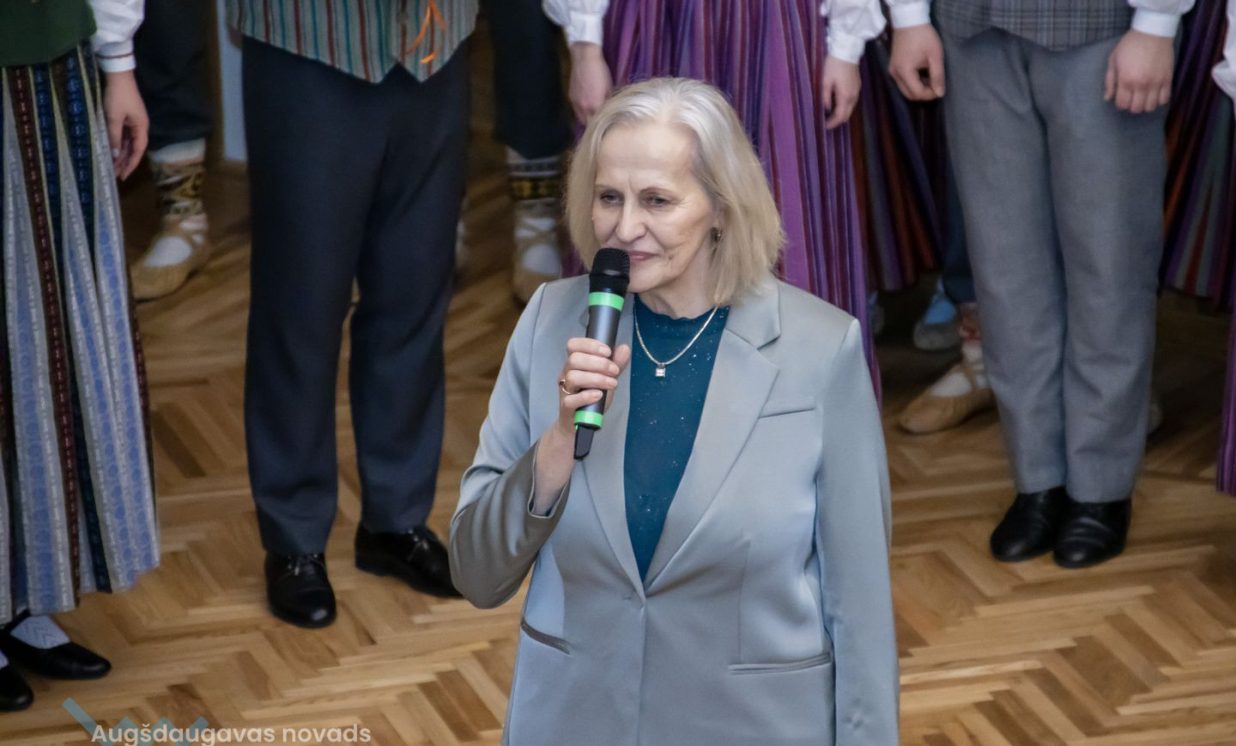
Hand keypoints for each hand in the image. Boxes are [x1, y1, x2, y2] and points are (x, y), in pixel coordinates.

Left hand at [102, 70, 147, 179]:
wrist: (118, 74)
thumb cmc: (118, 96)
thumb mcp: (113, 118)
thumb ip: (114, 137)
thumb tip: (114, 154)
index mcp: (141, 127)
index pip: (138, 151)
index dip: (131, 164)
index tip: (123, 176)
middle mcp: (139, 126)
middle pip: (133, 148)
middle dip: (124, 162)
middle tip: (115, 174)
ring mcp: (132, 121)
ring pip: (127, 142)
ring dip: (120, 153)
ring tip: (112, 165)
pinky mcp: (126, 116)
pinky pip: (122, 135)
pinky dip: (117, 143)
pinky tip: (110, 150)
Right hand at [532, 338, 630, 513]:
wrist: (580, 425)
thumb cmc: (592, 399)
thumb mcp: (607, 379)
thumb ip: (615, 364)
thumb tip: (624, 348)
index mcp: (575, 364)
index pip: (573, 345)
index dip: (590, 345)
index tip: (608, 351)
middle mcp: (567, 374)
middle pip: (574, 359)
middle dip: (598, 362)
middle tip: (614, 371)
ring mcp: (565, 391)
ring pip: (573, 376)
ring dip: (596, 378)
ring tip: (612, 384)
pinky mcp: (566, 408)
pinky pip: (571, 399)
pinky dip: (587, 395)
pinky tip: (599, 395)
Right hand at [568, 42, 612, 123]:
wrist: (585, 57)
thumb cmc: (600, 70)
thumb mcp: (609, 87)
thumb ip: (608, 102)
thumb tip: (609, 111)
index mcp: (595, 105)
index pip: (598, 123)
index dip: (602, 124)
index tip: (607, 124)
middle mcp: (583, 106)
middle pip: (588, 124)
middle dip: (594, 124)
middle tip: (601, 122)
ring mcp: (575, 102)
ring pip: (580, 118)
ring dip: (587, 118)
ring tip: (594, 115)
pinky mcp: (571, 97)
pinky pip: (576, 110)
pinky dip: (581, 111)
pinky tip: (587, 106)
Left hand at [822, 56, 860, 128]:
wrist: (847, 50)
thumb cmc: (834, 64)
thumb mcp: (825, 81)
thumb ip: (825, 97)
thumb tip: (826, 108)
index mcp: (845, 95)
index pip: (840, 115)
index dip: (833, 123)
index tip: (825, 126)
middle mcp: (853, 95)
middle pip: (848, 114)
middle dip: (838, 120)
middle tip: (828, 122)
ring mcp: (857, 90)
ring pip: (851, 108)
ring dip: (842, 113)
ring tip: (831, 115)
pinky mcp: (857, 85)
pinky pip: (852, 101)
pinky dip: (845, 106)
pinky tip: (838, 104)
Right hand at [889, 25, 945, 100]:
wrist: (909, 21)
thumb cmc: (924, 36)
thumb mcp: (935, 55)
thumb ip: (937, 76)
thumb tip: (940, 93)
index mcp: (904, 71)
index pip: (917, 93)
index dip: (930, 95)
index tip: (940, 89)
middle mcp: (895, 74)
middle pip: (909, 95)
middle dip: (924, 94)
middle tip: (936, 85)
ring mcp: (892, 71)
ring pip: (905, 90)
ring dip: (918, 89)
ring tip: (930, 79)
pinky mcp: (893, 67)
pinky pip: (902, 82)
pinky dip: (913, 83)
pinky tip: (922, 74)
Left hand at [1105, 30, 1174, 113]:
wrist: (1152, 32)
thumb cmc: (1130, 45)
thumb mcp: (1113, 60)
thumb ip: (1110, 81)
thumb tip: (1108, 98)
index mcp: (1126, 80)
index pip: (1122, 104)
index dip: (1120, 103)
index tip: (1121, 97)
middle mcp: (1142, 84)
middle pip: (1136, 108)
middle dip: (1132, 106)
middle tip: (1132, 97)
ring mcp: (1156, 82)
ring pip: (1151, 107)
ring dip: (1145, 105)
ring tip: (1143, 97)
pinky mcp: (1168, 79)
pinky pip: (1165, 99)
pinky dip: (1159, 100)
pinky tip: (1154, 94)